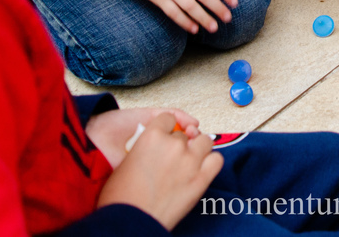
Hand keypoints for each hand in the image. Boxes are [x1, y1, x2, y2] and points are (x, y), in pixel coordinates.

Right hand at [97, 113, 222, 229]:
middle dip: (179, 143)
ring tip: (189, 160)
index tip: (167, 134)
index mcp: (152, 136)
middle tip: (172, 158)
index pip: (168, 118)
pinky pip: (216, 160)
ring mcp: (190, 161)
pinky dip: (211, 161)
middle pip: (184, 134)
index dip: (167, 127)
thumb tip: (151, 148)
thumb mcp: (125, 162)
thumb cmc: (121, 197)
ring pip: (204, 141)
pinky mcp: (201, 179)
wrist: (129, 221)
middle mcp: (174, 145)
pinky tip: (202, 167)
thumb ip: (143, 147)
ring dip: (198, 148)